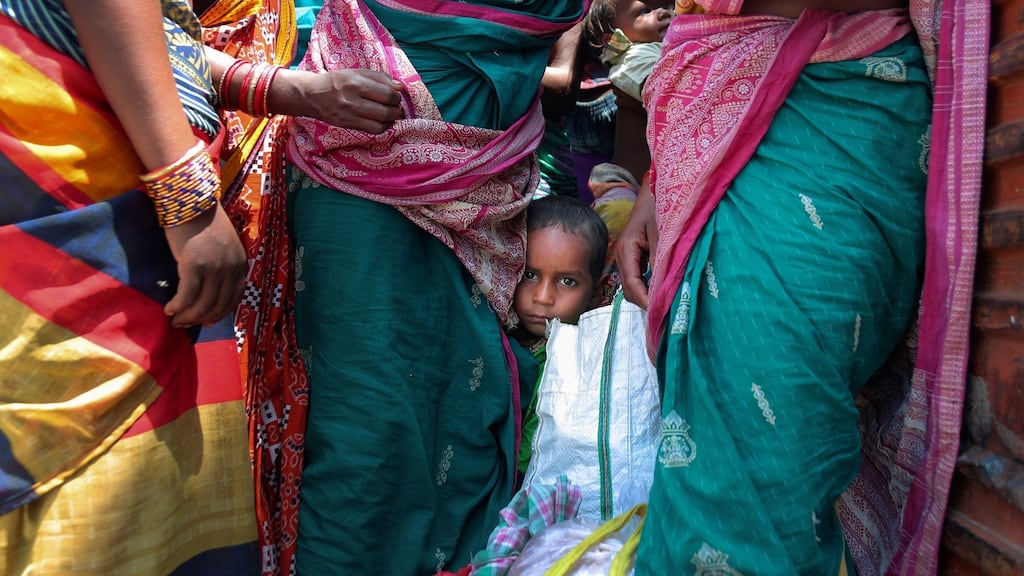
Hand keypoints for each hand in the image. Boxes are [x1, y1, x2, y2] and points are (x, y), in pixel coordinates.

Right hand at [163, 204, 246, 327]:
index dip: (218, 314)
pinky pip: (186, 296)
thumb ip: (221, 265)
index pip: (233, 299)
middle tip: (183, 324)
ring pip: (202, 305)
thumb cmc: (201, 221)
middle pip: (217, 305)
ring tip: (174, 320)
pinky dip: (177, 307)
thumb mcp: (221, 245)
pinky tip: (168, 309)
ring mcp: (214, 268)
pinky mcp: (194, 266)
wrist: (190, 199)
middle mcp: (231, 269)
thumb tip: (208, 289)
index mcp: (240, 264)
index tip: (205, 321)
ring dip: (186, 316)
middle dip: (199, 319)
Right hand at [274, 68, 403, 132]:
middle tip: (395, 106)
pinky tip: (382, 121)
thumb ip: (379, 77)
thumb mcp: (356, 72)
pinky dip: (383, 127)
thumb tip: (400, 87)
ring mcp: (350, 115)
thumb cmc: (338, 81)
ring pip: (381, 123)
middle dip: (396, 109)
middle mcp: (352, 99)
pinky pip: (373, 130)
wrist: (312, 95)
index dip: (396, 96)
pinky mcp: (348, 125)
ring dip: (391, 119)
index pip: (387, 93)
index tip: (396, 95)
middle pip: (386, 110)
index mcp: (356, 82)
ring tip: (390, 114)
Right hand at [615, 179, 657, 308]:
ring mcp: (625, 256)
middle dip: (645, 302)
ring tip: (665, 303)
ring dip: (646, 296)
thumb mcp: (662, 232)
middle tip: (667, 311)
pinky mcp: (633, 256)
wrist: (653, 191)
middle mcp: (621, 255)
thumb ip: (661, 259)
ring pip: (632, 286)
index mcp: (626, 249)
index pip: (632, 285)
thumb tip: (664, 286)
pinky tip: (661, 289)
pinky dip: (647, 287)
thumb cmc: (658, 206)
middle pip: (629, 290)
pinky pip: (637, 278)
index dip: (646, 300)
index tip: (661, 311)